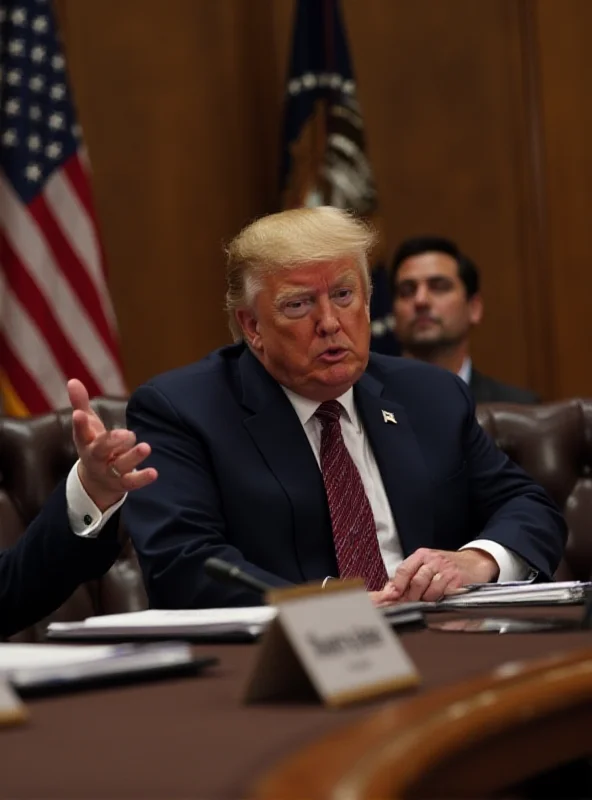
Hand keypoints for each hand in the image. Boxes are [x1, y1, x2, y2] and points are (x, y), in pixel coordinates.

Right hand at [68, 379, 157, 510]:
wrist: (95, 482)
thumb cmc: (93, 445)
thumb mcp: (88, 426)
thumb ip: (81, 404)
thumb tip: (72, 380)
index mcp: (85, 442)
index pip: (80, 433)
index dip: (79, 424)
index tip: (79, 414)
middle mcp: (95, 458)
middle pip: (100, 451)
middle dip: (110, 442)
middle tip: (125, 433)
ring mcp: (109, 472)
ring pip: (119, 466)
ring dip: (132, 457)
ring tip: (146, 447)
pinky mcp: (122, 483)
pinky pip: (132, 482)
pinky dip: (142, 478)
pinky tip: (154, 472)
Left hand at [383, 547, 499, 602]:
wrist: (475, 562)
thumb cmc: (447, 566)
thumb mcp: (426, 565)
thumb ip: (407, 577)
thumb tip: (389, 593)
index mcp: (422, 555)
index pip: (403, 570)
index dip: (395, 586)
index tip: (388, 597)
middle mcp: (433, 560)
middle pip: (415, 582)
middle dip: (410, 597)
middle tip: (408, 605)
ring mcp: (446, 570)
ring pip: (429, 591)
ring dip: (425, 601)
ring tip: (426, 603)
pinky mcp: (458, 580)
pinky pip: (443, 596)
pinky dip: (438, 602)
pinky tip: (439, 601)